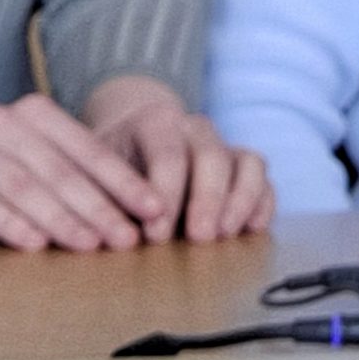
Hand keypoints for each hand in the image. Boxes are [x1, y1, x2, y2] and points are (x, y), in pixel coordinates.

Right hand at [0, 93, 165, 250]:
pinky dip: (11, 224)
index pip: (87, 148)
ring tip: (90, 245)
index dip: (124, 181)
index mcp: (33, 113)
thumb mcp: (32, 162)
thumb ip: (73, 175)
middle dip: (100, 206)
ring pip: (25, 187)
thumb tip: (136, 212)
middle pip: (60, 170)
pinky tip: (35, 246)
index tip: (155, 210)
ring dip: (62, 219)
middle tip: (128, 239)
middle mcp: (1, 123)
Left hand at [85, 74, 273, 243]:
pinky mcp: (242, 166)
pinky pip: (262, 178)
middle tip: (199, 238)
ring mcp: (222, 144)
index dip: (166, 196)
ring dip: (241, 200)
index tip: (155, 236)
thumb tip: (109, 235)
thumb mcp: (96, 177)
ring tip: (226, 235)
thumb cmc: (110, 171)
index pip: (167, 154)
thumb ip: (104, 201)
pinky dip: (262, 202)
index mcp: (154, 121)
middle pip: (212, 155)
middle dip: (207, 199)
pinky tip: (252, 229)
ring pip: (247, 161)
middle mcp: (194, 126)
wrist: (130, 147)